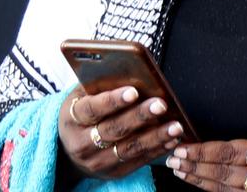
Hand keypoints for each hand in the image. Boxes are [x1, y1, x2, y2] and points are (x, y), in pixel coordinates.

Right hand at [58, 86, 184, 179]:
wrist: (71, 151)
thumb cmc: (85, 113)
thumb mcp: (83, 96)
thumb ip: (103, 85)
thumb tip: (134, 73)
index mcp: (72, 119)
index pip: (92, 109)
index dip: (112, 100)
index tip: (133, 91)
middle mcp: (81, 143)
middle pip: (113, 129)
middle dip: (139, 116)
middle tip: (161, 105)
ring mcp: (96, 161)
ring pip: (129, 148)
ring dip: (155, 137)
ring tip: (175, 125)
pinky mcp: (113, 172)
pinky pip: (138, 161)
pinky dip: (157, 150)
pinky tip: (172, 139)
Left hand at [166, 139, 246, 190]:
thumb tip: (220, 150)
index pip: (232, 151)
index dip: (205, 150)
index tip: (185, 146)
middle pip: (224, 171)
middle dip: (196, 165)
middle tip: (173, 159)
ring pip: (225, 188)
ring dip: (199, 180)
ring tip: (180, 172)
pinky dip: (214, 191)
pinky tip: (200, 185)